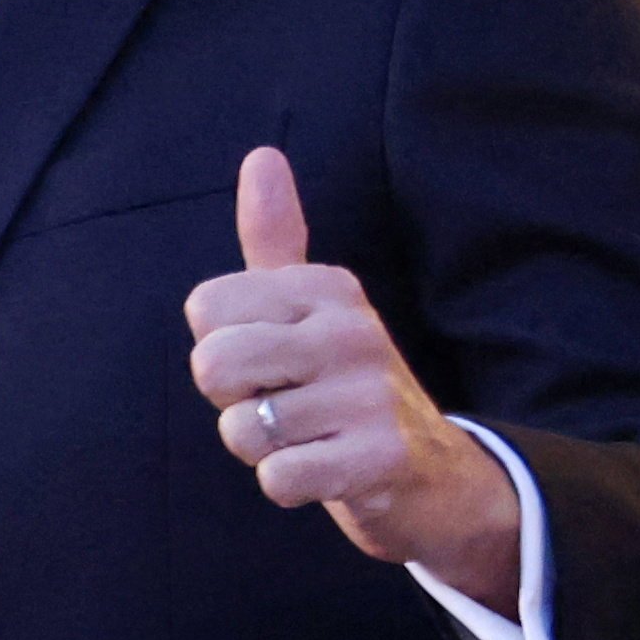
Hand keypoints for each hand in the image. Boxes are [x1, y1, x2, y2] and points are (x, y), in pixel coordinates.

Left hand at [186, 147, 519, 606]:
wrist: (435, 474)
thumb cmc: (346, 386)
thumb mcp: (314, 308)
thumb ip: (278, 240)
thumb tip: (261, 155)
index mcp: (326, 287)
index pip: (205, 308)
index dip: (223, 349)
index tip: (273, 363)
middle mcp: (351, 329)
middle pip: (212, 365)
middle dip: (233, 403)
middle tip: (285, 407)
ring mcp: (369, 393)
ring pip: (241, 431)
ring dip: (263, 450)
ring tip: (312, 439)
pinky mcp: (379, 457)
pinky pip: (278, 477)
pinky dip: (288, 485)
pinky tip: (326, 471)